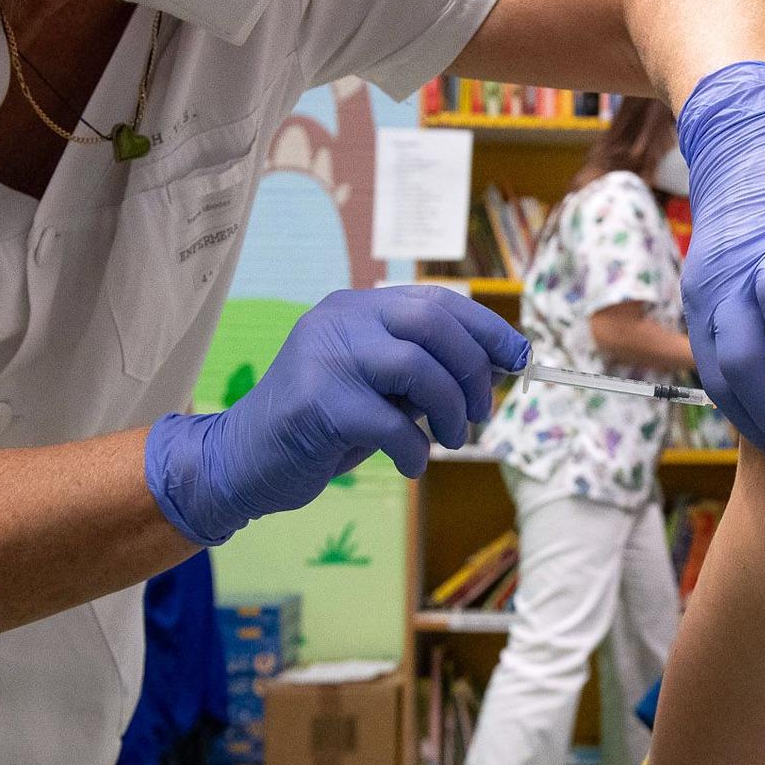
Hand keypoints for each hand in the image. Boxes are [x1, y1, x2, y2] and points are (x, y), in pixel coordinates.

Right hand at [144, 286, 528, 544]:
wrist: (244, 461)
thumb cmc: (322, 426)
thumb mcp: (378, 388)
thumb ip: (424, 371)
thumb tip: (497, 365)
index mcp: (357, 308)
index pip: (437, 300)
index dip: (487, 328)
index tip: (519, 359)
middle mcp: (340, 320)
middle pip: (433, 323)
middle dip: (473, 369)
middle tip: (480, 413)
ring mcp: (325, 358)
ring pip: (417, 367)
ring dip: (450, 410)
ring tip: (450, 440)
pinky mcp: (317, 403)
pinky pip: (390, 422)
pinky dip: (414, 449)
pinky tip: (409, 464)